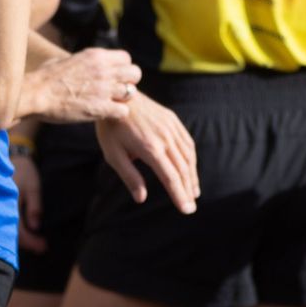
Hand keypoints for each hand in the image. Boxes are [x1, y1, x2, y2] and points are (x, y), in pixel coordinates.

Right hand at [11, 152, 46, 253]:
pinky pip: (4, 223)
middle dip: (27, 243)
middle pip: (10, 234)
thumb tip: (35, 227)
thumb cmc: (23, 171)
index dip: (31, 241)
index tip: (44, 247)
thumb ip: (34, 207)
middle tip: (42, 248)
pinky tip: (26, 232)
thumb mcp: (33, 187)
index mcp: (7, 205)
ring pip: (6, 230)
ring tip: (37, 243)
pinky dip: (15, 230)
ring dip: (21, 238)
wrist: (10, 157)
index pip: (18, 231)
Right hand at [27, 48, 140, 123]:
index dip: (122, 68)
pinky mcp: (100, 108)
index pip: (126, 58)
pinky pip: (123, 111)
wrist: (35, 94)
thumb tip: (80, 61)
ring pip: (132, 92)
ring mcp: (104, 89)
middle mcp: (104, 70)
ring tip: (110, 103)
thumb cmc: (44, 78)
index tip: (114, 76)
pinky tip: (106, 114)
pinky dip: (117, 114)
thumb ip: (81, 61)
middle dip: (128, 82)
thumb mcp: (66, 60)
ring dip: (123, 98)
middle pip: (135, 73)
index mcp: (96, 56)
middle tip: (117, 90)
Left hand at [96, 90, 199, 213]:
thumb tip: (141, 198)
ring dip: (192, 175)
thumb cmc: (112, 128)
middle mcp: (165, 138)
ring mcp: (171, 128)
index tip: (186, 210)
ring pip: (188, 156)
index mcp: (150, 149)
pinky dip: (191, 158)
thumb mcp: (113, 155)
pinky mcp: (173, 120)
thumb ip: (130, 177)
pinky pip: (187, 142)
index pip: (170, 177)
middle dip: (188, 190)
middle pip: (182, 169)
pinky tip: (190, 167)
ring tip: (193, 191)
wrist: (117, 96)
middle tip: (192, 207)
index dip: (179, 195)